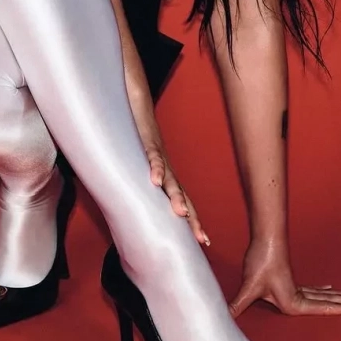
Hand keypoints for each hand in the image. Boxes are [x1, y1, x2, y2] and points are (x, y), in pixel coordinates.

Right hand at [129, 98, 209, 247]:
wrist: (137, 98)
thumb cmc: (136, 133)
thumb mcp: (140, 162)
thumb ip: (142, 180)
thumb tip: (138, 202)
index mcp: (166, 173)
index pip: (183, 200)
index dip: (194, 220)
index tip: (204, 242)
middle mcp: (167, 166)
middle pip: (182, 194)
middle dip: (193, 217)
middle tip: (202, 239)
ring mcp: (159, 153)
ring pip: (170, 178)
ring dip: (176, 196)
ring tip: (180, 214)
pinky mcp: (147, 140)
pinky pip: (152, 155)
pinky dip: (155, 168)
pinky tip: (155, 181)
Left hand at [229, 240, 340, 316]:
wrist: (263, 239)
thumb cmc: (260, 262)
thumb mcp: (249, 287)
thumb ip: (237, 305)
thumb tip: (222, 318)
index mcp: (294, 302)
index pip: (325, 309)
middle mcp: (299, 296)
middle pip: (331, 301)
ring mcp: (297, 288)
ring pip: (325, 295)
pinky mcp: (291, 282)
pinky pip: (314, 290)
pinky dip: (326, 292)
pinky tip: (331, 290)